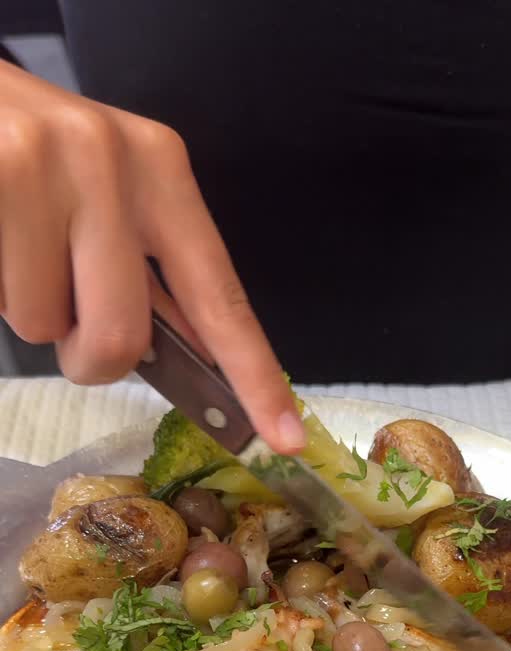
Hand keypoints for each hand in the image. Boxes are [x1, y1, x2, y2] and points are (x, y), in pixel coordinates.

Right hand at [0, 62, 303, 451]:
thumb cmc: (32, 154)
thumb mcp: (107, 195)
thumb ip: (151, 271)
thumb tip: (202, 360)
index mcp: (161, 168)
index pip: (220, 295)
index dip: (254, 376)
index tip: (285, 439)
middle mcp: (111, 161)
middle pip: (123, 337)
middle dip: (88, 356)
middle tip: (65, 318)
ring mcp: (44, 167)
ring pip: (45, 325)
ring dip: (28, 311)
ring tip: (18, 248)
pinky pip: (2, 301)